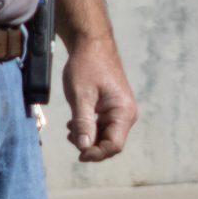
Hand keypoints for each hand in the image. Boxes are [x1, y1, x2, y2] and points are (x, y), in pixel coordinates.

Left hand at [59, 38, 136, 162]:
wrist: (91, 44)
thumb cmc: (86, 66)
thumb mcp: (81, 96)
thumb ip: (83, 122)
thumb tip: (83, 147)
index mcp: (124, 112)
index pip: (114, 145)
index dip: (96, 154)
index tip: (78, 154)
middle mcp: (127, 114)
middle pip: (110, 143)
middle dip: (90, 145)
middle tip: (70, 137)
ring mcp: (121, 111)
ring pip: (105, 136)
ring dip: (88, 137)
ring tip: (70, 128)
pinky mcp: (113, 107)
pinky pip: (103, 126)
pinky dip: (89, 128)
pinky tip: (75, 123)